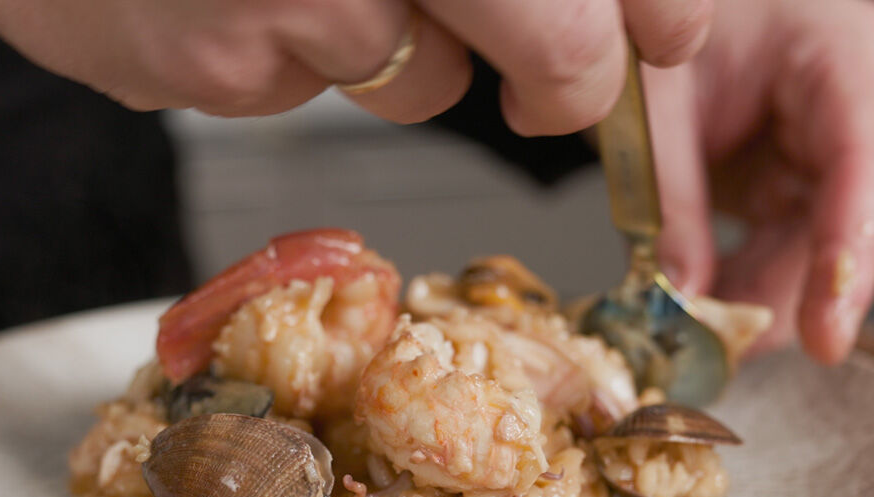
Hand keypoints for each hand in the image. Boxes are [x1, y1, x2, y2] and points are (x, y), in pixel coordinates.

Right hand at [0, 0, 710, 132]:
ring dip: (408, 50)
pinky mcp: (227, 59)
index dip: (656, 7)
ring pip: (428, 75)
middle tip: (558, 83)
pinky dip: (309, 61)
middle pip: (555, 37)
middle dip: (572, 75)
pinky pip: (323, 88)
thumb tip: (623, 13)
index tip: (668, 33)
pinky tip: (251, 5)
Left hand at [650, 0, 873, 363]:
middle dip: (797, 297)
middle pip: (850, 224)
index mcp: (839, 59)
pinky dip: (748, 282)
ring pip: (822, 248)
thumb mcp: (655, 102)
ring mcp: (829, 152)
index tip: (826, 329)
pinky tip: (710, 302)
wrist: (658, 13)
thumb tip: (683, 295)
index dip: (847, 254)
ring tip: (705, 328)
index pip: (864, 162)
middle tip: (732, 347)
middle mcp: (852, 112)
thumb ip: (670, 196)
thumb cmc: (663, 25)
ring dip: (766, 299)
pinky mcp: (800, 182)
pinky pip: (789, 248)